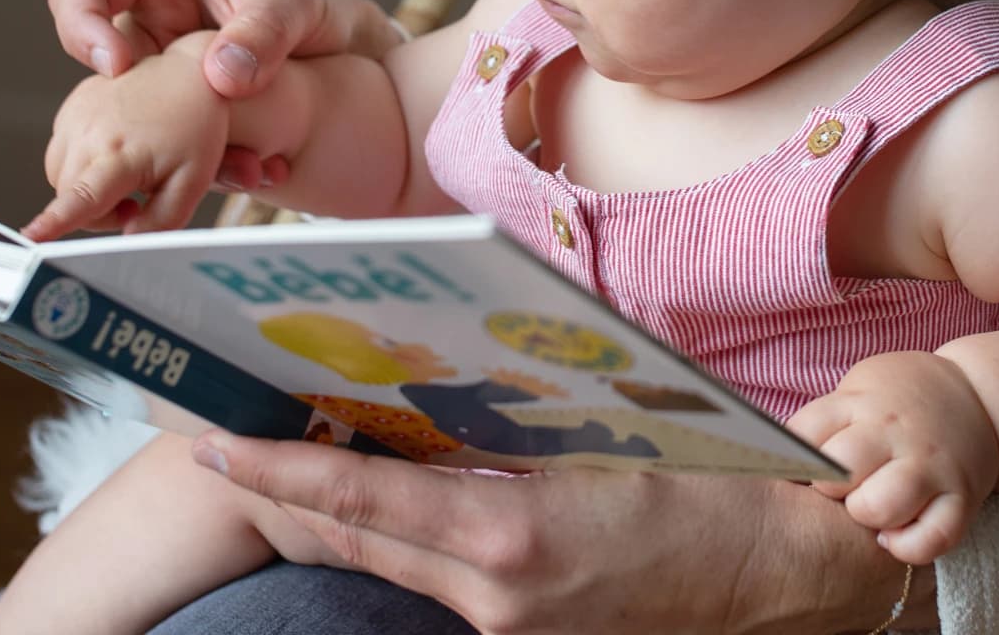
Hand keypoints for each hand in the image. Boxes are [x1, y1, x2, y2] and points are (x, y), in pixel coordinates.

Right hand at [23, 43, 231, 240]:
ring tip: (127, 176)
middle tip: (136, 204)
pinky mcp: (71, 106)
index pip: (82, 196)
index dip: (55, 220)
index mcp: (120, 153)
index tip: (32, 235)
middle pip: (68, 195)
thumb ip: (162, 218)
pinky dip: (80, 162)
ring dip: (85, 187)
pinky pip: (61, 151)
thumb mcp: (193, 180)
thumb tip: (129, 239)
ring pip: (60, 176)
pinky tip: (113, 152)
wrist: (187, 74)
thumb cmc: (194, 127)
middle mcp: (89, 132)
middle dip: (97, 212)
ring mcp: (75, 116)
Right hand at [48, 0, 404, 188]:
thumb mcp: (297, 4)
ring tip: (234, 162)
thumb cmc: (311, 6)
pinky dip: (205, 167)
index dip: (82, 28)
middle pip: (92, 68)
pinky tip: (252, 169)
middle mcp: (147, 24)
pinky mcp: (179, 118)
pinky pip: (169, 149)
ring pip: (130, 120)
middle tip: (163, 135)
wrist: (341, 51)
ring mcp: (158, 74)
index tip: (118, 66)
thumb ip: (264, 31)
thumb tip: (221, 77)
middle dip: (121, 109)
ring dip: (169, 151)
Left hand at [188, 433, 934, 633]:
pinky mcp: (524, 633)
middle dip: (285, 490)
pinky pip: (432, 580)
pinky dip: (392, 538)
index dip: (283, 470)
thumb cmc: (708, 486)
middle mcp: (492, 595)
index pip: (364, 500)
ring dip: (333, 513)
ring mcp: (505, 623)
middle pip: (356, 539)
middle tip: (224, 437)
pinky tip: (377, 500)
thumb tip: (433, 388)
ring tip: (281, 457)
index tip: (218, 442)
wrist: (779, 569)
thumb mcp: (605, 441)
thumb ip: (510, 428)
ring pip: (387, 562)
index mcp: (511, 537)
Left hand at [787, 351, 998, 564]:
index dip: (788, 460)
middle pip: (838, 470)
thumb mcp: (856, 392)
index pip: (804, 434)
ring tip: (866, 509)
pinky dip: (905, 548)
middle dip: (826, 487)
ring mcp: (930, 465)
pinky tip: (891, 539)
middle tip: (836, 488)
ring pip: (879, 506)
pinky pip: (932, 539)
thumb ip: (819, 421)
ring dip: (863, 514)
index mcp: (861, 403)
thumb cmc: (897, 400)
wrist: (979, 395)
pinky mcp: (962, 497)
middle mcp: (895, 432)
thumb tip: (756, 451)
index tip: (790, 471)